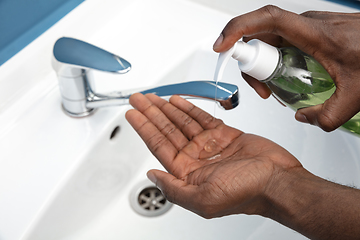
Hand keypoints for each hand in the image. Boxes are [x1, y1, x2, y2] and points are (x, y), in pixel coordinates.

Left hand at [125, 93, 300, 217]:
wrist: (279, 180)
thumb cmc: (247, 193)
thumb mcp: (204, 199)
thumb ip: (174, 189)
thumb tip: (152, 176)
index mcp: (188, 174)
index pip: (159, 146)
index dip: (144, 128)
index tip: (133, 114)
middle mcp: (196, 159)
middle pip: (167, 130)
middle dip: (151, 113)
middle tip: (138, 99)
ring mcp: (210, 145)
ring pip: (182, 122)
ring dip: (167, 108)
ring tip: (153, 97)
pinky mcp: (225, 135)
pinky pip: (202, 118)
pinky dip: (189, 109)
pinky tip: (177, 101)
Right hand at [213, 5, 359, 131]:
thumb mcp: (356, 96)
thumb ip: (328, 117)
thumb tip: (303, 116)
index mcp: (315, 34)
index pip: (268, 20)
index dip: (238, 28)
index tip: (222, 46)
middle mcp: (307, 25)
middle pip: (261, 35)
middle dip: (252, 64)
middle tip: (262, 90)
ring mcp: (308, 27)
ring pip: (270, 38)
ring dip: (263, 63)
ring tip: (274, 88)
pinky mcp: (310, 31)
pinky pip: (282, 40)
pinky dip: (276, 59)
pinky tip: (288, 76)